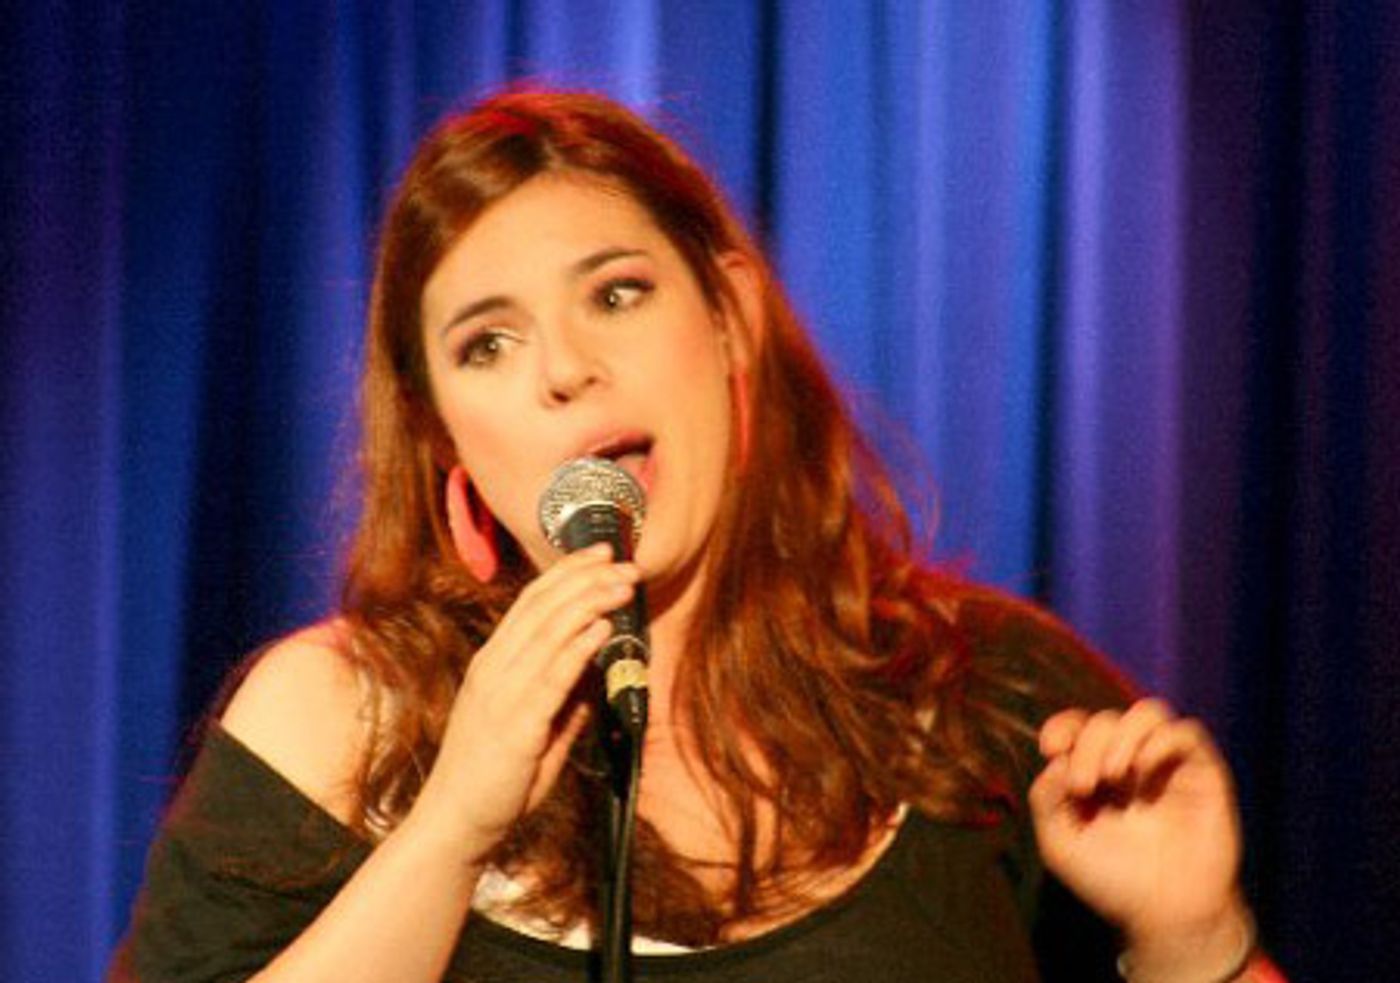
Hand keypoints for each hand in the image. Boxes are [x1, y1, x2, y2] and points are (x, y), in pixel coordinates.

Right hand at [407, 543, 636, 863]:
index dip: (566, 574)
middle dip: (586, 579)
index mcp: (493, 664)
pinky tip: (601, 627)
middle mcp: (494, 669)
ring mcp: (502, 695)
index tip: (599, 554)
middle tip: (623, 561)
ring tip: (623, 584)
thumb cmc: (494, 778)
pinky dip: (578, 648)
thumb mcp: (532, 727)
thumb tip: (594, 675)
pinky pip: (551, 677)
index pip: (531, 603)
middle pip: (542, 608)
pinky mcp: (517, 726)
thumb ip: (561, 699)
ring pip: (549, 633)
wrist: (456, 822)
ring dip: (590, 603)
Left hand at [1029, 699, 1245, 957]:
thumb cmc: (1112, 882)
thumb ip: (1046, 797)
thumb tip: (1056, 759)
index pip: (1078, 727)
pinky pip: (1186, 733)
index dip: (1062, 726)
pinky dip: (1160, 741)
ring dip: (1123, 735)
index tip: (1050, 747)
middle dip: (1088, 745)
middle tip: (1083, 784)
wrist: (1167, 915)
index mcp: (1096, 774)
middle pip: (1106, 721)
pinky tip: (1143, 769)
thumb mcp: (1060, 843)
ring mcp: (1167, 767)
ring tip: (1113, 774)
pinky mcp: (1203, 774)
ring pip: (1148, 713)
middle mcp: (1132, 763)